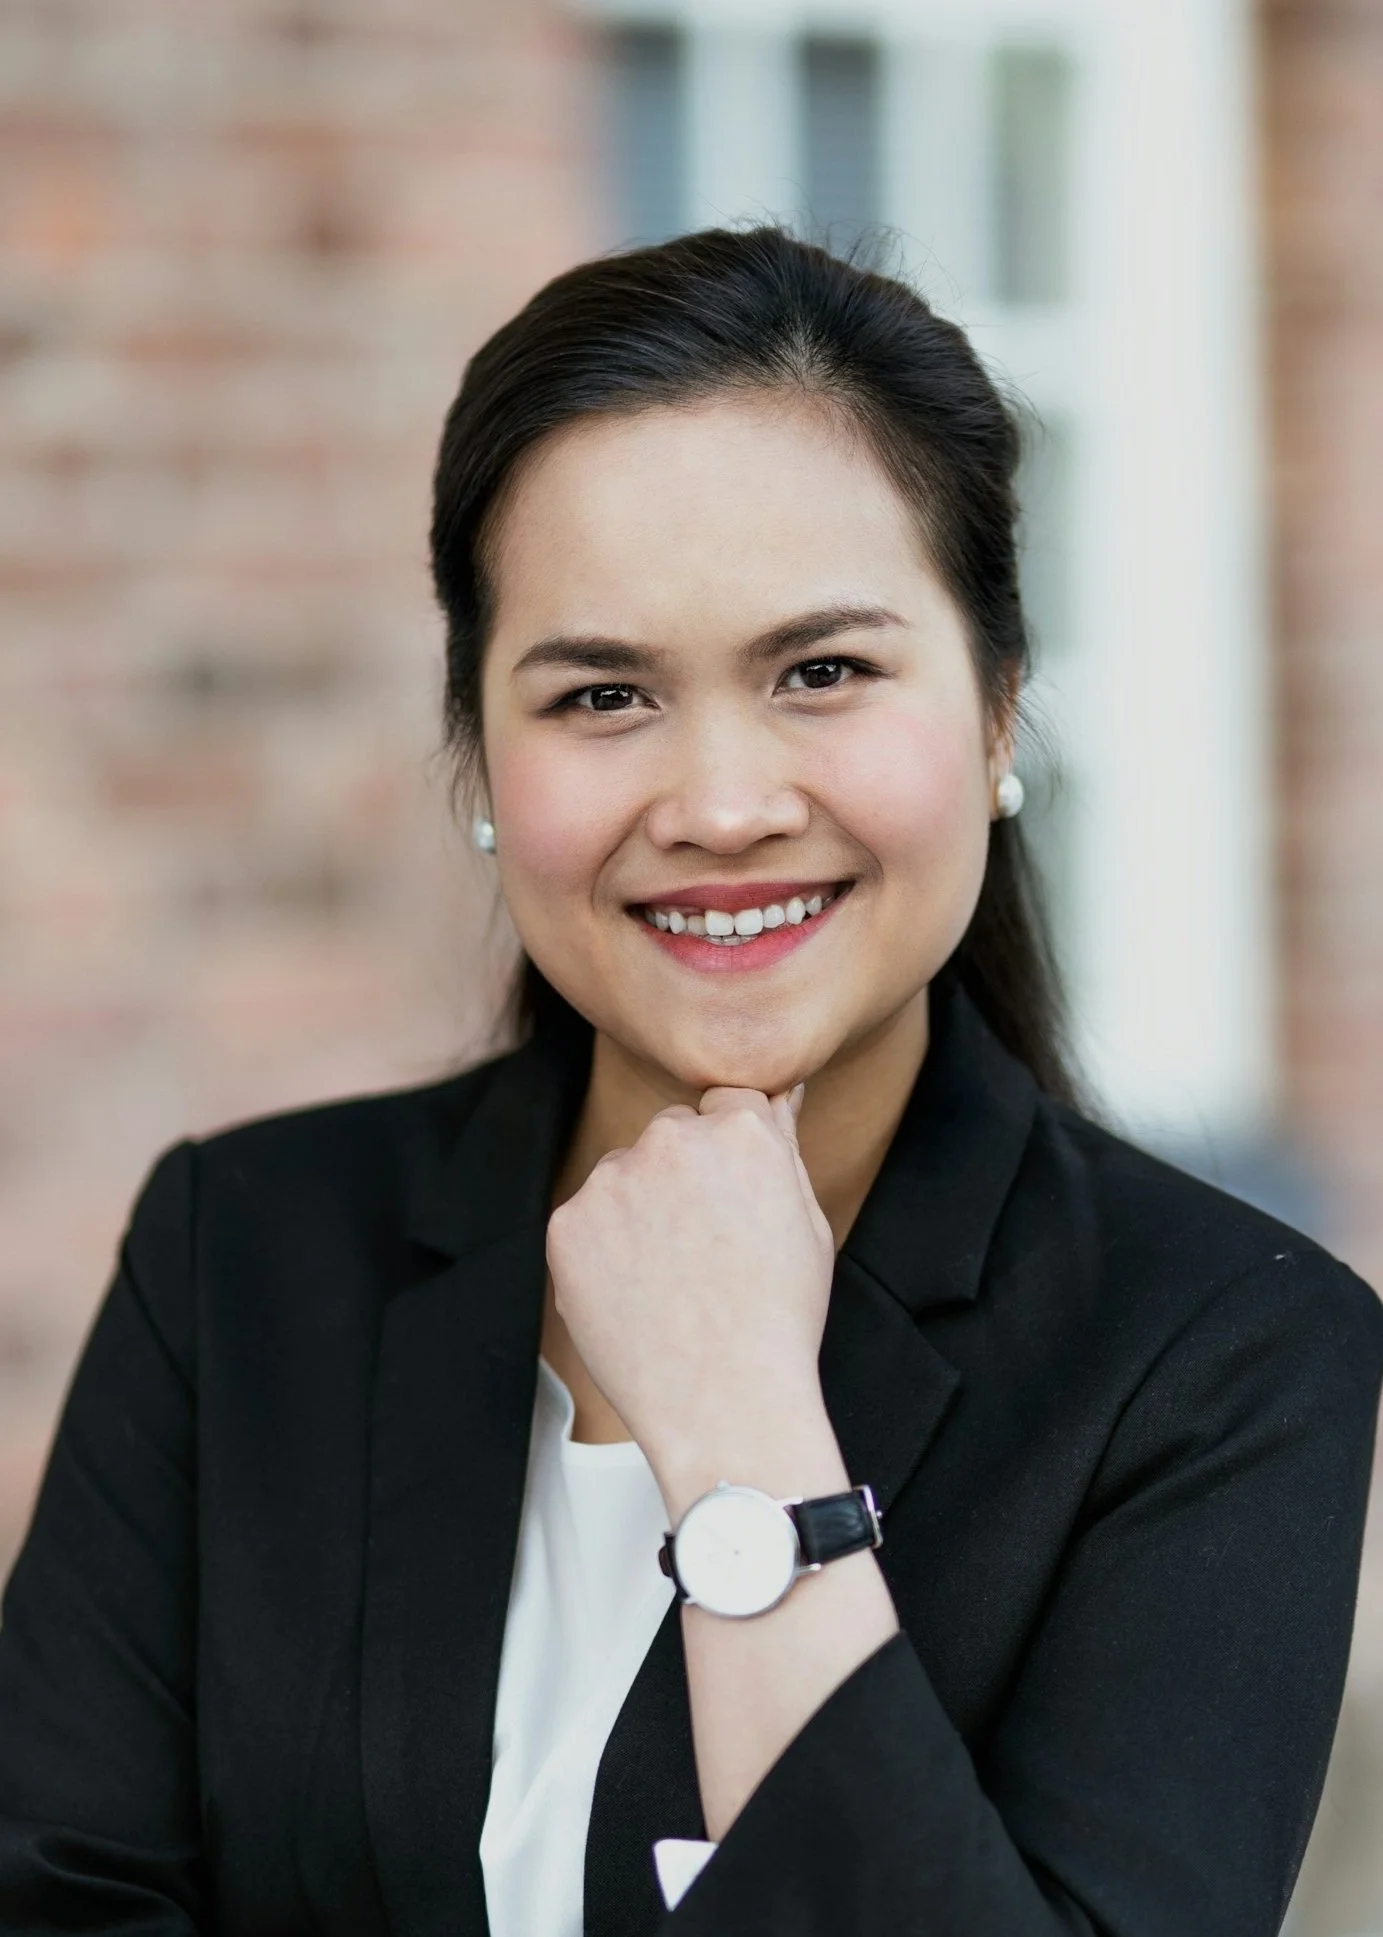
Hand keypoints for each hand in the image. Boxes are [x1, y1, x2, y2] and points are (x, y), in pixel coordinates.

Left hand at [545, 1085, 837, 1498]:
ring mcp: (612, 1180)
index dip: (733, 1157)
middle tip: (705, 1250)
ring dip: (639, 1210)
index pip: (728, 1104)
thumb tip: (779, 1094)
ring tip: (671, 1283)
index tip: (737, 1204)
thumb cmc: (779, 1319)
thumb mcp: (807, 1223)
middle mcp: (672, 1140)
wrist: (723, 1403)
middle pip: (672, 1134)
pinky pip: (585, 1220)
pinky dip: (602, 1250)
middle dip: (684, 1175)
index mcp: (742, 1131)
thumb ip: (782, 1147)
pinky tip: (636, 1297)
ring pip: (623, 1176)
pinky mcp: (566, 1224)